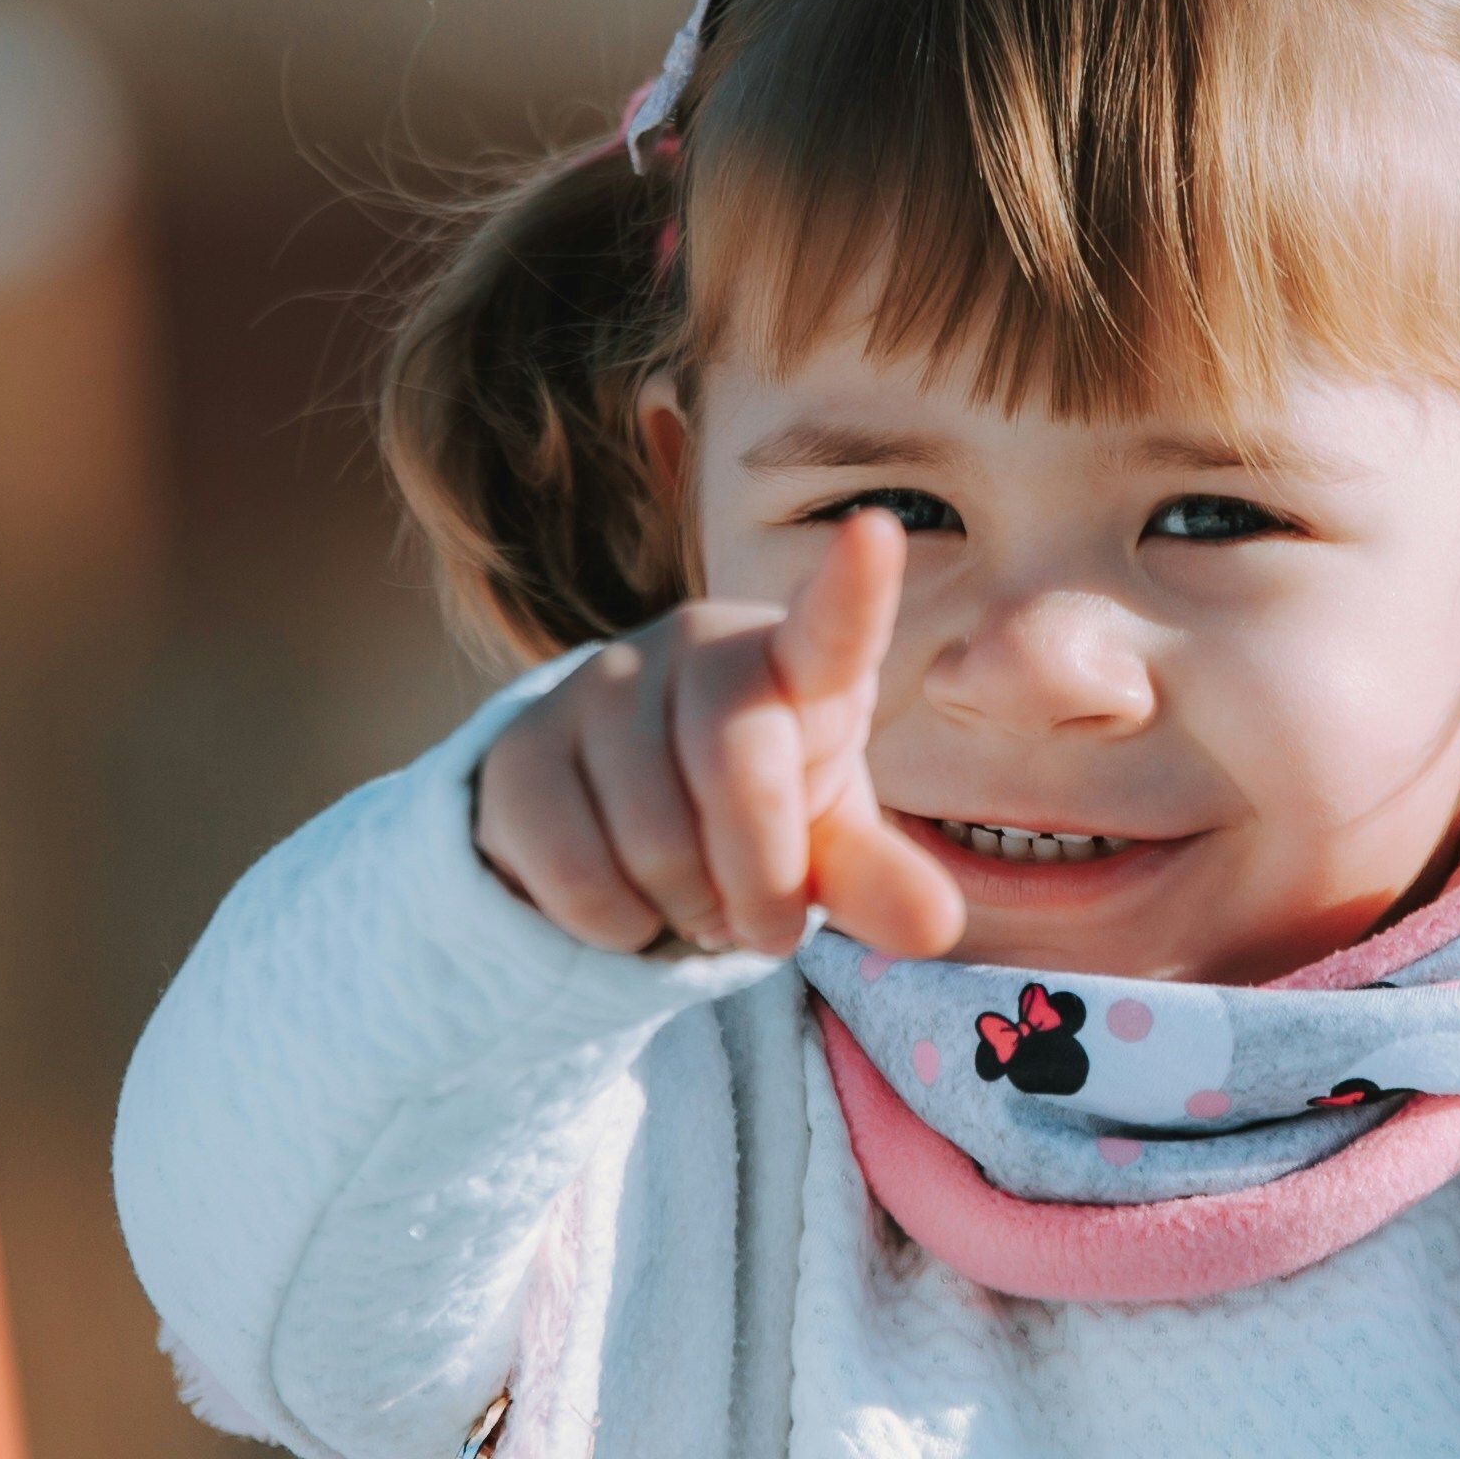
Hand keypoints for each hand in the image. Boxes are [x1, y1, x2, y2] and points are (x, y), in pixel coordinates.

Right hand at [470, 506, 963, 961]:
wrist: (612, 827)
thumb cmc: (753, 818)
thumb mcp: (824, 848)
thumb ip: (879, 880)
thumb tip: (938, 925)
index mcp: (792, 661)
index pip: (829, 626)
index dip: (853, 588)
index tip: (876, 532)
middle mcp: (695, 646)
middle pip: (737, 770)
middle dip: (761, 883)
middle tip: (763, 926)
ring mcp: (598, 686)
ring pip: (654, 841)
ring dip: (688, 912)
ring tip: (693, 901)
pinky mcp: (521, 751)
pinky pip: (581, 874)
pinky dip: (619, 926)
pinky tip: (628, 904)